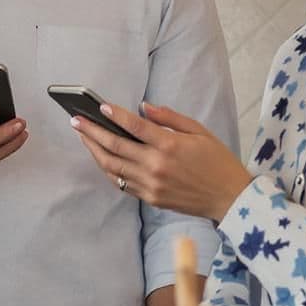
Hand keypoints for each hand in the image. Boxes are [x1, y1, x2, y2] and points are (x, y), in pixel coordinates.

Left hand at [71, 101, 253, 221]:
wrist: (230, 198)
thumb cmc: (217, 161)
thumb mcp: (199, 131)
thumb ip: (170, 118)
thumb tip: (143, 108)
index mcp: (170, 146)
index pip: (135, 126)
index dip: (115, 115)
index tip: (99, 106)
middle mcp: (157, 166)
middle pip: (115, 146)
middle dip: (92, 132)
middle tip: (75, 120)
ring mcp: (151, 185)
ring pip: (112, 167)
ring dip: (94, 150)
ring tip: (83, 137)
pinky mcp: (151, 198)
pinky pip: (122, 183)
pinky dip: (108, 169)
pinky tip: (101, 157)